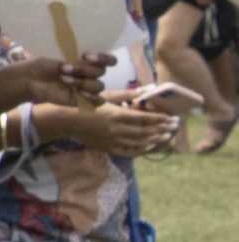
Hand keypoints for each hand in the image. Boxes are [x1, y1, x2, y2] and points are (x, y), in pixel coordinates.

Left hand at [10, 52, 106, 109]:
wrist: (28, 80)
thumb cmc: (41, 65)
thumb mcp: (54, 56)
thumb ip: (71, 56)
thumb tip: (80, 58)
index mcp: (87, 61)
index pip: (109, 60)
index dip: (103, 58)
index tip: (86, 56)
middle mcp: (89, 73)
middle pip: (101, 72)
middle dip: (84, 69)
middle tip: (64, 68)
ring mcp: (86, 87)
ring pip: (99, 85)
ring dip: (82, 82)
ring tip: (64, 79)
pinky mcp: (81, 100)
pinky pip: (98, 102)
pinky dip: (93, 98)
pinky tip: (79, 93)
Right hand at [63, 103, 178, 157]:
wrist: (67, 120)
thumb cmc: (87, 104)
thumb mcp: (108, 96)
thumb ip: (129, 94)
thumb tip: (149, 90)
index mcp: (117, 115)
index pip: (145, 119)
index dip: (161, 119)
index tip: (173, 118)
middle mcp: (116, 129)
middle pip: (145, 132)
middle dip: (162, 129)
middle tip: (174, 127)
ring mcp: (112, 140)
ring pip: (139, 143)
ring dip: (155, 140)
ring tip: (166, 137)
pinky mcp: (107, 148)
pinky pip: (128, 151)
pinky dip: (141, 150)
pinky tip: (149, 146)